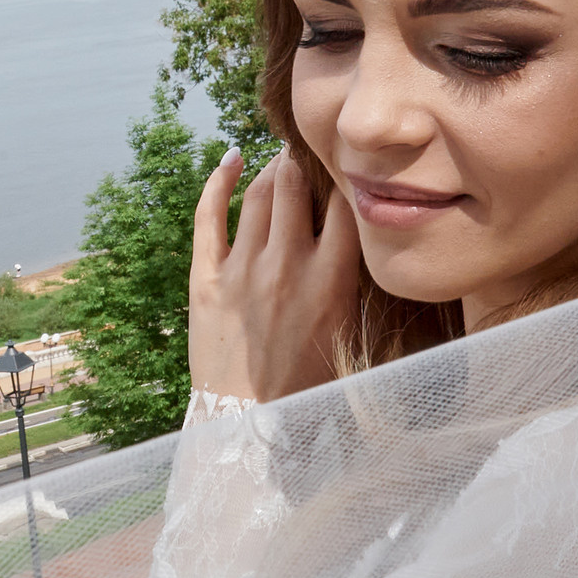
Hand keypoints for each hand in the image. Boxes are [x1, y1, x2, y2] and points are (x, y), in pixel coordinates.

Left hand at [189, 148, 360, 402]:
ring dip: (271, 168)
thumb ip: (358, 286)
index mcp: (332, 281)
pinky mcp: (206, 279)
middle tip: (310, 149)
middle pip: (297, 184)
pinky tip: (229, 159)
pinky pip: (209, 215)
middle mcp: (288, 266)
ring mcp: (243, 270)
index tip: (349, 167)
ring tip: (281, 157)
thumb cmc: (307, 390)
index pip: (346, 204)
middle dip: (304, 159)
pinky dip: (218, 180)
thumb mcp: (350, 337)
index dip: (347, 176)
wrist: (248, 428)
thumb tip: (371, 241)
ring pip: (260, 193)